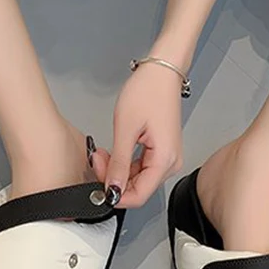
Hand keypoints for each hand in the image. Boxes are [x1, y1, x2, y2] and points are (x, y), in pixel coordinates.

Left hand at [91, 62, 183, 208]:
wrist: (161, 72)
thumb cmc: (148, 92)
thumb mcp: (126, 129)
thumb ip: (118, 164)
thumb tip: (112, 189)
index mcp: (165, 159)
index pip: (139, 196)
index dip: (115, 194)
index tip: (98, 182)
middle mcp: (170, 162)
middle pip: (138, 189)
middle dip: (113, 180)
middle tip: (98, 160)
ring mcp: (167, 157)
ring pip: (138, 179)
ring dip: (117, 171)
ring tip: (103, 153)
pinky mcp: (161, 151)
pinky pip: (141, 168)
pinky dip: (124, 164)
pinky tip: (113, 152)